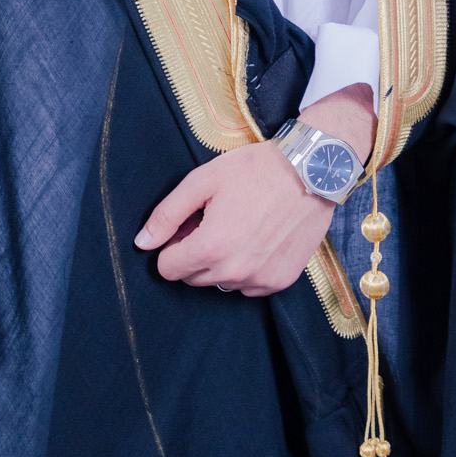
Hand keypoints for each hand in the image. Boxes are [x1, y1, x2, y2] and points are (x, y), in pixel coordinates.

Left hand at [135, 84, 375, 296]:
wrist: (313, 172)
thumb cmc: (256, 170)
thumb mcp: (202, 181)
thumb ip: (167, 214)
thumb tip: (142, 243)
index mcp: (211, 247)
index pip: (168, 268)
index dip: (173, 244)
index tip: (190, 225)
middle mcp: (234, 271)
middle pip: (193, 277)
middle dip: (195, 253)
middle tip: (215, 221)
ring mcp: (260, 279)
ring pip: (221, 283)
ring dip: (222, 262)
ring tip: (240, 227)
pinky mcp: (281, 281)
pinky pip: (249, 286)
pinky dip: (248, 269)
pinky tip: (259, 239)